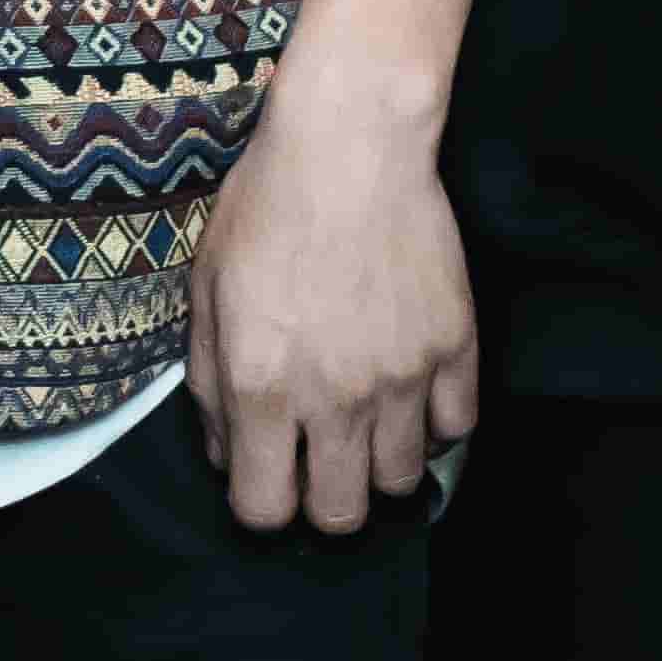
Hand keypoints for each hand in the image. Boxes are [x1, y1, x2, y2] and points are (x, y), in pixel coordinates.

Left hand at [184, 66, 476, 533]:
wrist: (349, 144)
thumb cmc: (264, 209)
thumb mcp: (206, 291)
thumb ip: (209, 384)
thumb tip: (226, 453)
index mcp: (261, 386)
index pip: (265, 509)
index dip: (260, 502)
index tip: (264, 474)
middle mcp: (335, 396)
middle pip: (340, 515)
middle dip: (321, 499)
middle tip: (317, 461)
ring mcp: (403, 377)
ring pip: (399, 481)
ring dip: (377, 464)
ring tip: (363, 423)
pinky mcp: (455, 348)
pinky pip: (455, 429)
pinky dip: (432, 425)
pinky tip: (408, 393)